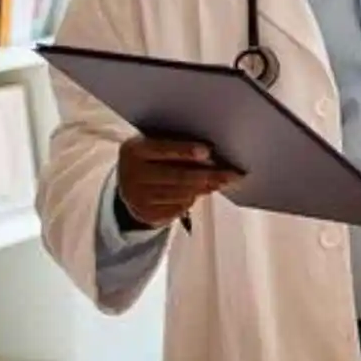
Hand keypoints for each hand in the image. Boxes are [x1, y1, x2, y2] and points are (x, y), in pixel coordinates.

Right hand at [115, 136, 241, 228]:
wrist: (129, 185)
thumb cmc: (154, 158)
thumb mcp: (157, 145)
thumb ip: (178, 145)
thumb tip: (211, 153)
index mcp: (134, 150)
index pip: (161, 149)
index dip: (185, 151)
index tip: (207, 151)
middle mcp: (131, 174)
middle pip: (176, 176)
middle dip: (208, 176)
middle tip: (232, 175)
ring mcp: (137, 197)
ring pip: (180, 194)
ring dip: (204, 188)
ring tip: (222, 181)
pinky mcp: (146, 214)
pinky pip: (178, 208)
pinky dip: (193, 200)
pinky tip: (201, 192)